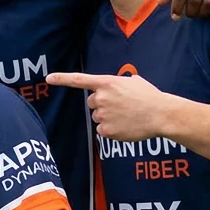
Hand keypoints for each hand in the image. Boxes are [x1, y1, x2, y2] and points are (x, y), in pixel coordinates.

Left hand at [46, 72, 174, 140]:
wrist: (161, 115)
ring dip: (108, 117)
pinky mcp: (106, 130)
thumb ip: (118, 83)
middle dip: (103, 104)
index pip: (79, 80)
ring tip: (127, 116)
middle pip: (92, 102)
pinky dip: (111, 130)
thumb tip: (116, 87)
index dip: (62, 79)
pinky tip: (125, 126)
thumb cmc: (150, 96)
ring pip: (98, 117)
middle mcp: (101, 98)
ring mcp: (103, 115)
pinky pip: (102, 130)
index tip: (48, 78)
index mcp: (107, 83)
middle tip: (121, 106)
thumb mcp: (133, 81)